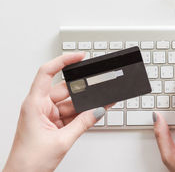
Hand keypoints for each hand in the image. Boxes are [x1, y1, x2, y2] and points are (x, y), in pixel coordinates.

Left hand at [4, 53, 106, 171]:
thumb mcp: (62, 140)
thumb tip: (98, 109)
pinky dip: (82, 115)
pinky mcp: (52, 124)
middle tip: (99, 88)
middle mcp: (39, 107)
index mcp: (34, 104)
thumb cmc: (29, 162)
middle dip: (82, 91)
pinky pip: (70, 114)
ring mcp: (46, 116)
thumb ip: (83, 123)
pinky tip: (94, 113)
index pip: (46, 73)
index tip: (79, 57)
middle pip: (64, 90)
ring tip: (101, 103)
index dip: (63, 61)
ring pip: (70, 103)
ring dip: (84, 106)